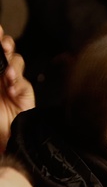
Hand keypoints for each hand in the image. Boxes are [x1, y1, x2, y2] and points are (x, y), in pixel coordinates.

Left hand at [0, 25, 34, 152]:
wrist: (2, 142)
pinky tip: (11, 89)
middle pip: (5, 51)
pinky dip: (18, 83)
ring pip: (16, 62)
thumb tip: (1, 69)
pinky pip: (24, 83)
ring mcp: (12, 85)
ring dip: (11, 64)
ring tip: (6, 74)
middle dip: (4, 44)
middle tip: (2, 44)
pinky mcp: (24, 96)